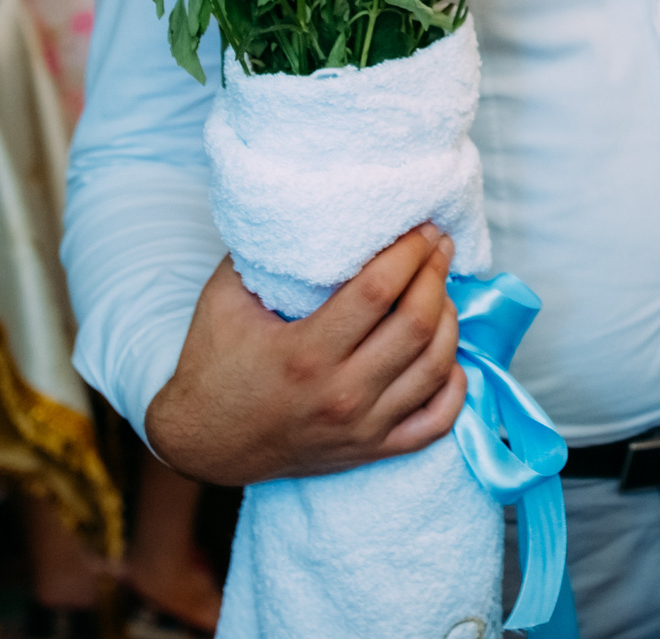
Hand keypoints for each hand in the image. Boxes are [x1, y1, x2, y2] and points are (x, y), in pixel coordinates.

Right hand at [144, 227, 465, 484]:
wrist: (206, 447)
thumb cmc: (213, 366)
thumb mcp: (223, 301)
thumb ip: (264, 256)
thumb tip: (305, 209)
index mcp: (304, 353)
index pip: (378, 291)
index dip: (409, 252)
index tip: (423, 227)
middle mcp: (340, 394)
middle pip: (415, 325)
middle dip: (436, 275)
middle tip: (440, 246)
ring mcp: (361, 428)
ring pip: (434, 369)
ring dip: (449, 321)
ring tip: (443, 289)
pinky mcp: (371, 450)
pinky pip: (435, 422)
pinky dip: (454, 387)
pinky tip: (449, 356)